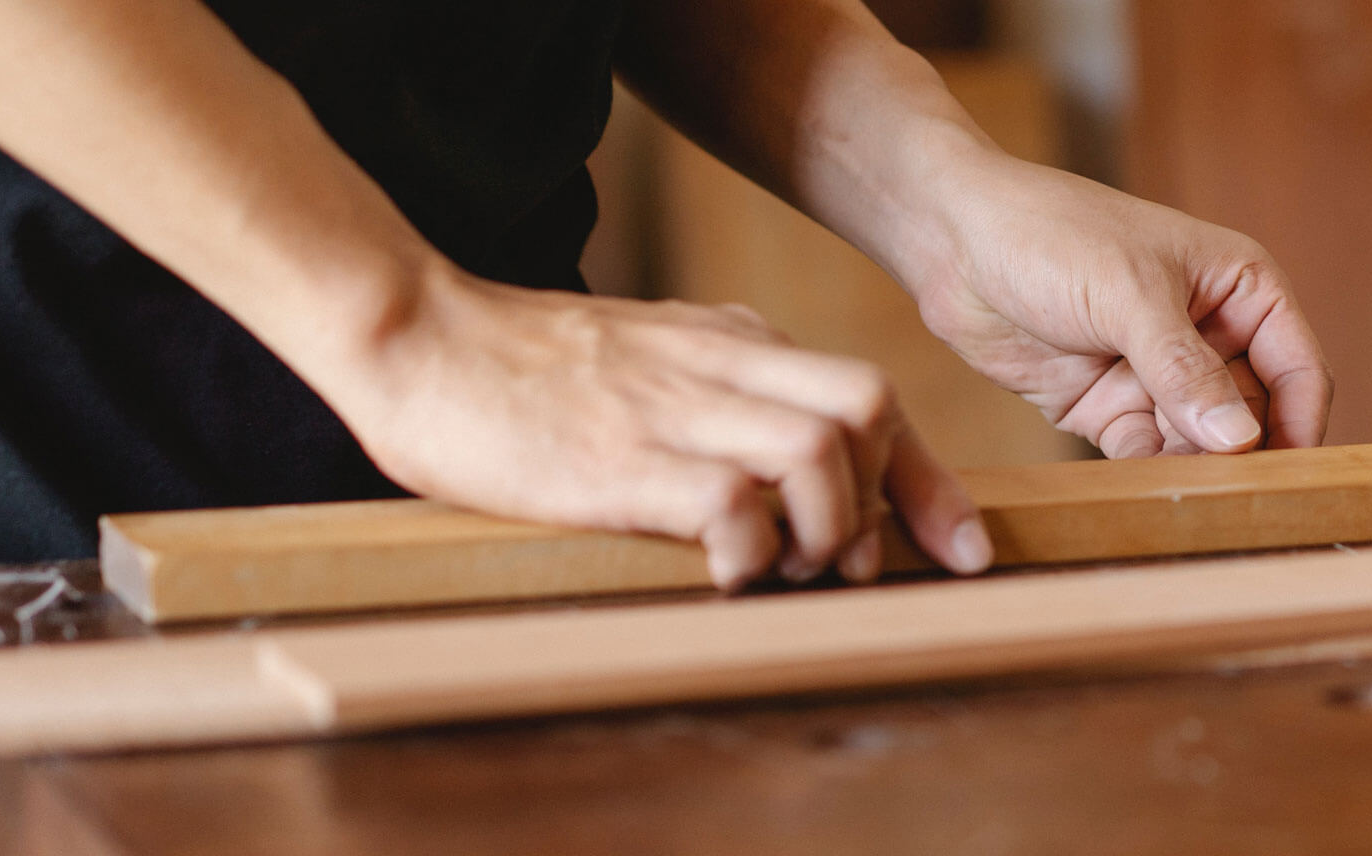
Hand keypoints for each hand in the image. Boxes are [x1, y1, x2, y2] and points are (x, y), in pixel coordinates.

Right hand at [320, 274, 991, 589]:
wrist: (411, 335)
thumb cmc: (516, 368)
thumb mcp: (643, 353)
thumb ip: (711, 389)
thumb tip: (767, 466)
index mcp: (728, 341)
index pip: (870, 394)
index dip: (927, 479)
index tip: (959, 547)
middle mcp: (718, 364)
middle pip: (870, 404)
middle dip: (885, 497)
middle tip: (847, 564)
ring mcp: (672, 408)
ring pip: (821, 449)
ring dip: (825, 528)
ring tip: (780, 570)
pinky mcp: (621, 458)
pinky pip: (731, 503)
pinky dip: (749, 551)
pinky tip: (719, 575)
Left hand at [882, 152, 1331, 457]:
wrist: (951, 239)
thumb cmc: (1048, 233)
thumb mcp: (1127, 295)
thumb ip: (1184, 370)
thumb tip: (1241, 438)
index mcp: (1239, 285)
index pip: (1298, 365)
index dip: (1301, 420)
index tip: (1290, 473)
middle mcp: (1209, 333)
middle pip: (1255, 414)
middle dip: (1245, 456)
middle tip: (1234, 502)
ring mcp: (1159, 374)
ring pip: (1203, 442)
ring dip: (1199, 473)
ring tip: (1190, 503)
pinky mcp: (1111, 406)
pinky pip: (1149, 454)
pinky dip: (1151, 476)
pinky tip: (1144, 494)